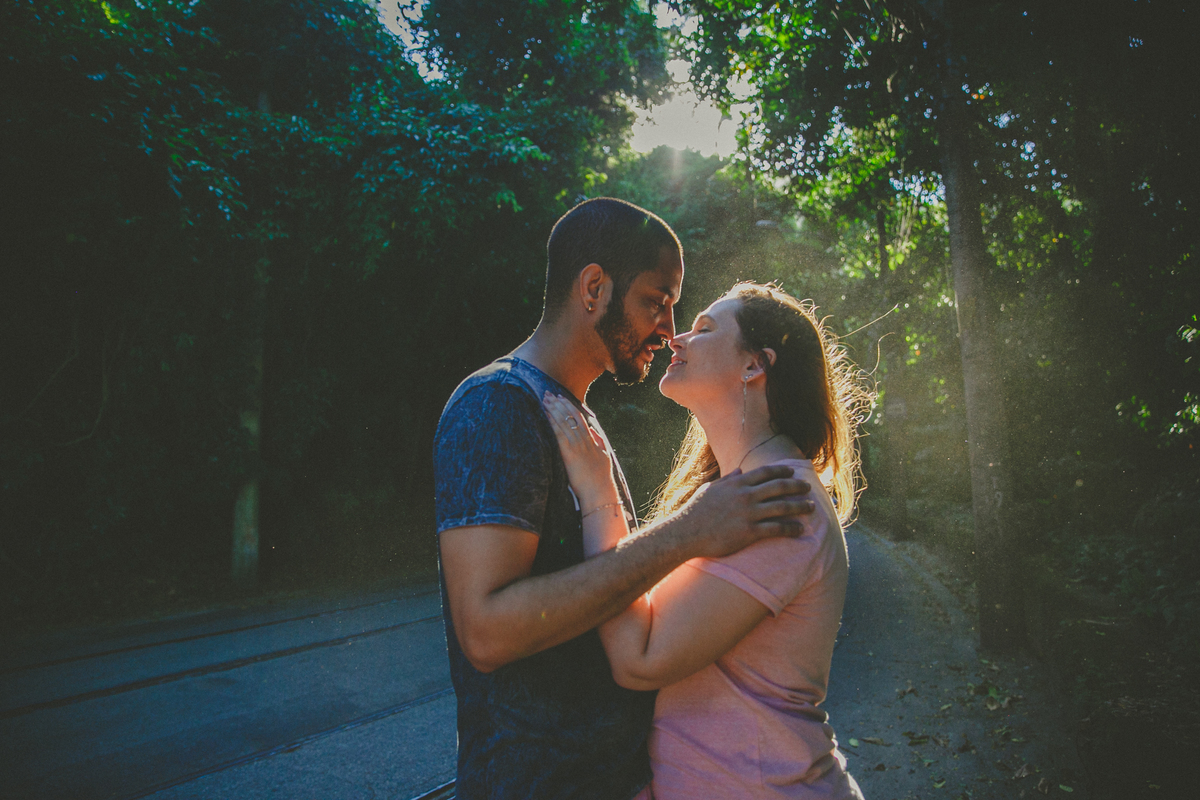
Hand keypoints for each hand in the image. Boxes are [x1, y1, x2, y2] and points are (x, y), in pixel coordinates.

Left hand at [542, 392, 619, 507]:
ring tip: (544, 399)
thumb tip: (594, 431)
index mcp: (591, 439)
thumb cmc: (601, 477)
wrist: (599, 490)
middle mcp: (583, 439)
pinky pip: (558, 434)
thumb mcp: (604, 456)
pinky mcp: (569, 454)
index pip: (579, 417)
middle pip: (569, 416)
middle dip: (558, 403)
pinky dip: (552, 422)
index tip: (561, 397)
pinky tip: (545, 414)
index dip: (569, 405)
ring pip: (563, 422)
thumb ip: (599, 442)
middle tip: (548, 394)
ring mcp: (576, 446)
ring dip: (553, 409)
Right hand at [676, 465, 814, 558]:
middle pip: (779, 487)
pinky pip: (776, 528)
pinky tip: (800, 529)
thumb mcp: (711, 489)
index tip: (792, 471)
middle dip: (796, 486)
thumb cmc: (696, 511)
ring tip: (811, 507)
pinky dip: (791, 528)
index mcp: (737, 483)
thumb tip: (740, 472)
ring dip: (799, 506)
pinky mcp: (749, 532)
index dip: (782, 471)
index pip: (765, 472)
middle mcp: (746, 496)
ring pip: (782, 507)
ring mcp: (748, 514)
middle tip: (808, 487)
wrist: (686, 532)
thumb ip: (728, 480)